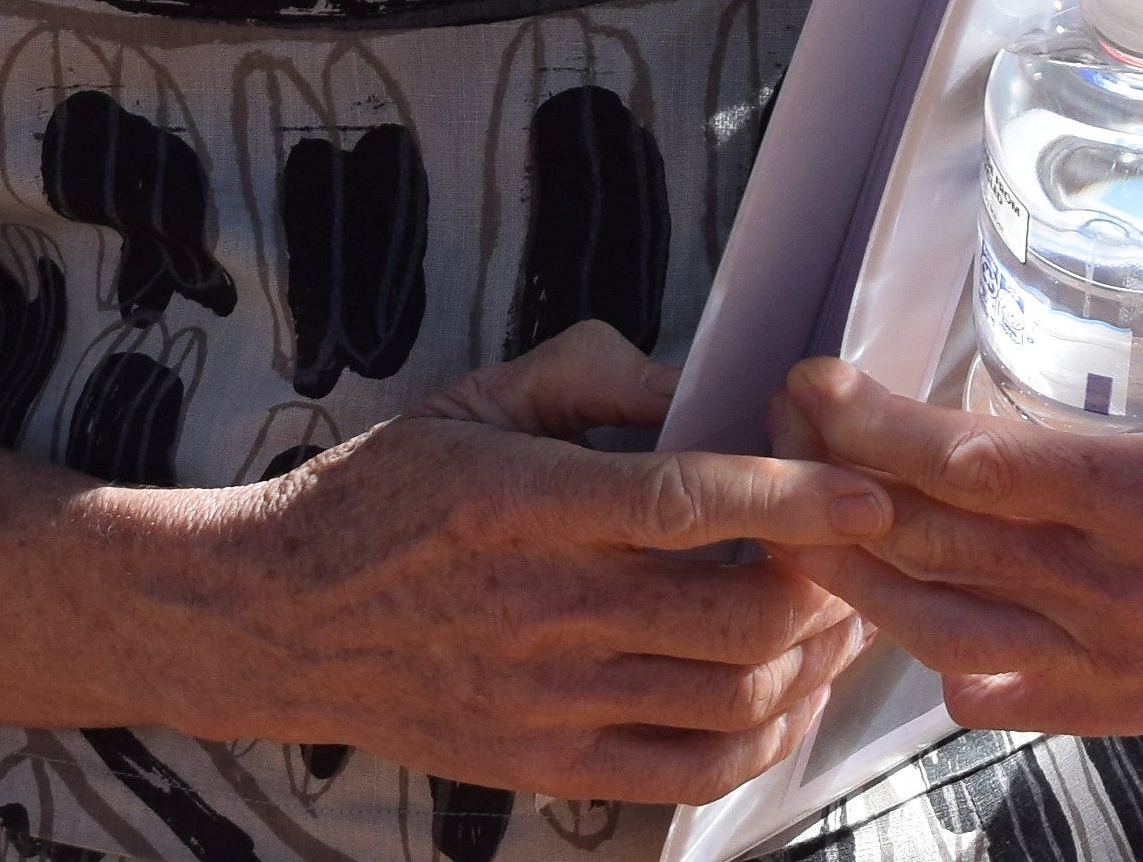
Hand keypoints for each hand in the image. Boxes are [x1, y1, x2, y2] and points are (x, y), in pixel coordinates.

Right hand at [177, 322, 880, 805]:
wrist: (274, 623)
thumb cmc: (378, 500)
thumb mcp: (472, 402)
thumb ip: (589, 373)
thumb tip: (698, 380)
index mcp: (524, 504)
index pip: (683, 503)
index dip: (791, 499)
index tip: (868, 489)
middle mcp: (544, 609)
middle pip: (736, 614)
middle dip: (830, 586)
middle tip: (866, 554)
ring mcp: (548, 700)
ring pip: (730, 696)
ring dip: (811, 662)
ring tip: (840, 620)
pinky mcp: (546, 765)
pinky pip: (689, 770)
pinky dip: (762, 739)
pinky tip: (787, 696)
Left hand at [773, 216, 1142, 735]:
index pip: (983, 471)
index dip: (884, 430)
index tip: (814, 382)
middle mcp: (1125, 596)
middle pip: (935, 547)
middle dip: (834, 482)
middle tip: (772, 420)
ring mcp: (1118, 661)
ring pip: (941, 629)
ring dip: (850, 575)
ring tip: (784, 511)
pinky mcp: (1122, 699)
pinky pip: (996, 690)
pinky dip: (923, 654)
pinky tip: (875, 612)